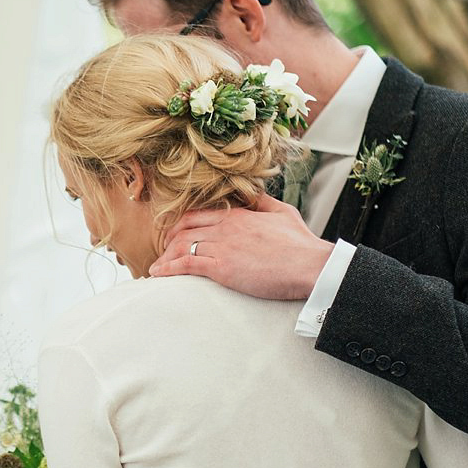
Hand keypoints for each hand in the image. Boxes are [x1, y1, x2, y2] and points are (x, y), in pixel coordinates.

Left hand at [149, 195, 333, 299]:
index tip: (174, 234)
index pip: (198, 214)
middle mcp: (225, 227)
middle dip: (169, 240)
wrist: (310, 265)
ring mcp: (222, 246)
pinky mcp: (222, 267)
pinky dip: (168, 268)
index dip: (181, 225)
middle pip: (184, 229)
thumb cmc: (301, 244)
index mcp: (238, 215)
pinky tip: (158, 274)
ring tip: (157, 267)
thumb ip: (263, 202)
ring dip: (165, 256)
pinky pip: (186, 264)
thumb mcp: (282, 213)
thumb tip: (253, 193)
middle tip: (163, 251)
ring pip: (182, 246)